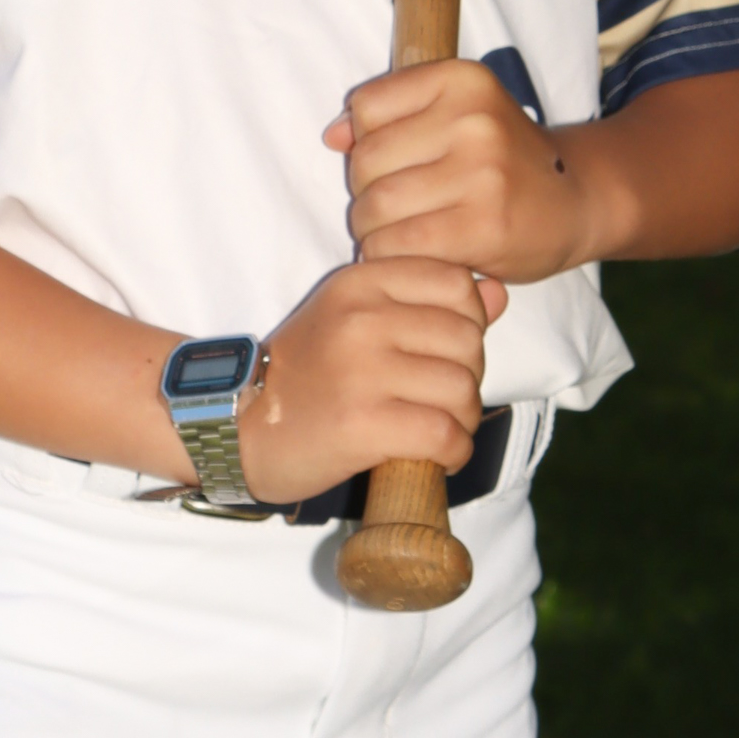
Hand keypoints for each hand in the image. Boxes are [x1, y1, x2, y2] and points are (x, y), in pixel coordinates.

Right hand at [236, 257, 504, 503]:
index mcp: (360, 282)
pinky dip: (454, 452)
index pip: (457, 283)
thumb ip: (427, 302)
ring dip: (464, 419)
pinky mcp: (363, 425)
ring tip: (440, 427)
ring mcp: (362, 372)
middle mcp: (362, 318)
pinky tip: (437, 455)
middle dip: (469, 375)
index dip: (469, 321)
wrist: (240, 426)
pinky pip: (445, 435)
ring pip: (463, 390)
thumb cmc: (307, 373)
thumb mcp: (357, 317)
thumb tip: (498, 293)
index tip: (445, 350)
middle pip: (468, 339)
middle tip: (442, 397)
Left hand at [323, 58, 599, 285]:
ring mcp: (481, 174)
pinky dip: (392, 257)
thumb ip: (390, 116)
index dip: (366, 141)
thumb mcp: (457, 114)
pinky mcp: (483, 227)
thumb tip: (332, 136)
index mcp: (462, 80)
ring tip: (404, 232)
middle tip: (399, 207)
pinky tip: (416, 254)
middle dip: (367, 192)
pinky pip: (398, 246)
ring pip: (375, 208)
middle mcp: (473, 120)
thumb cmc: (502, 159)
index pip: (366, 107)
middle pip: (365, 162)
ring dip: (374, 230)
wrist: (577, 200)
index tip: (396, 161)